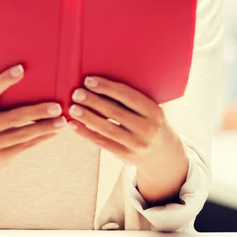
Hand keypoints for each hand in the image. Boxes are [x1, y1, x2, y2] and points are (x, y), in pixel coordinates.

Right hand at [0, 64, 66, 180]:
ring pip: (23, 134)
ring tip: (62, 120)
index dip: (4, 79)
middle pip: (13, 117)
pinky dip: (41, 138)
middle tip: (57, 106)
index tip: (21, 69)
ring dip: (45, 127)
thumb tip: (23, 74)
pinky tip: (54, 131)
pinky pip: (24, 146)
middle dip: (38, 111)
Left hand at [69, 75, 187, 204]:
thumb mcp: (150, 110)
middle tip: (76, 92)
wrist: (164, 156)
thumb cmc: (151, 123)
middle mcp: (147, 128)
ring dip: (87, 117)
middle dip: (93, 101)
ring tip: (72, 108)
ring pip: (107, 128)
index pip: (127, 96)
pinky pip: (103, 142)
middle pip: (115, 112)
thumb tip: (100, 83)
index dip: (106, 87)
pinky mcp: (126, 156)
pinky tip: (74, 125)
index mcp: (154, 111)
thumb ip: (132, 99)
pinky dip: (86, 133)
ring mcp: (137, 144)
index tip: (89, 80)